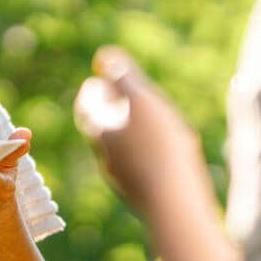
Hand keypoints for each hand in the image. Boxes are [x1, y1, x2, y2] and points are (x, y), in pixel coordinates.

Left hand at [74, 47, 201, 216]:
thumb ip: (123, 78)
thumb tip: (105, 56)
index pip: (87, 102)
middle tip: (124, 99)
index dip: (96, 89)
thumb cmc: (160, 147)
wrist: (173, 204)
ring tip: (147, 124)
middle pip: (100, 125)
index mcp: (100, 129)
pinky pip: (135, 167)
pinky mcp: (137, 194)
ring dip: (127, 134)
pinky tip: (162, 155)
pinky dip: (142, 154)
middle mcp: (103, 155)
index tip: (104, 81)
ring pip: (117, 148)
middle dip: (111, 110)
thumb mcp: (143, 101)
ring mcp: (119, 177)